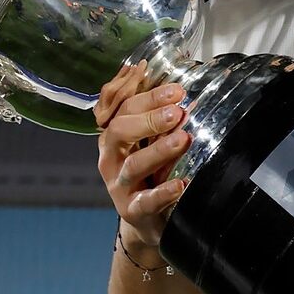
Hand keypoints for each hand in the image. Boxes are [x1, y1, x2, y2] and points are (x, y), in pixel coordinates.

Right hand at [96, 60, 191, 249]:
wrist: (147, 217)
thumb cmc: (151, 167)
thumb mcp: (149, 136)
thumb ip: (154, 108)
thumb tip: (166, 76)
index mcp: (114, 132)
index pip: (121, 105)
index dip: (145, 93)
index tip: (175, 88)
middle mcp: (111, 155)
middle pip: (120, 130)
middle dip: (149, 117)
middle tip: (177, 110)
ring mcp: (118, 184)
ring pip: (133, 164)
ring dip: (158, 150)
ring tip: (183, 139)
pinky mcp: (131, 210)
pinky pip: (145, 201)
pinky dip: (162, 192)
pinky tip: (179, 185)